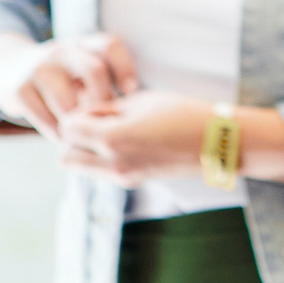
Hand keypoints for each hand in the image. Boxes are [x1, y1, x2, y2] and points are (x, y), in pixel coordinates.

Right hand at [0, 32, 140, 139]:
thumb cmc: (61, 78)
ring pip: (68, 101)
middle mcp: (62, 50)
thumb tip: (136, 115)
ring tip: (86, 138)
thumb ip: (103, 82)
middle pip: (94, 70)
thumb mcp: (80, 68)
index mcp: (83, 44)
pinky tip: (63, 138)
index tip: (130, 93)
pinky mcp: (19, 88)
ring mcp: (39, 68)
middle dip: (105, 102)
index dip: (125, 68)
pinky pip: (44, 117)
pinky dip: (56, 132)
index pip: (110, 45)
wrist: (8, 70)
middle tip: (108, 124)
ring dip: (79, 125)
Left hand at [58, 88, 212, 185]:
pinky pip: (101, 170)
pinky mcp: (133, 181)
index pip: (67, 129)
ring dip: (86, 149)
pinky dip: (103, 157)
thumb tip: (89, 114)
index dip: (77, 114)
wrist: (217, 143)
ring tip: (112, 131)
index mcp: (112, 139)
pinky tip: (127, 140)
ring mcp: (122, 177)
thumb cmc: (183, 114)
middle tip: (97, 121)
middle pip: (66, 157)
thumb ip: (109, 108)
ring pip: (81, 167)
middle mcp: (112, 164)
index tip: (98, 106)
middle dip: (73, 138)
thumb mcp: (142, 101)